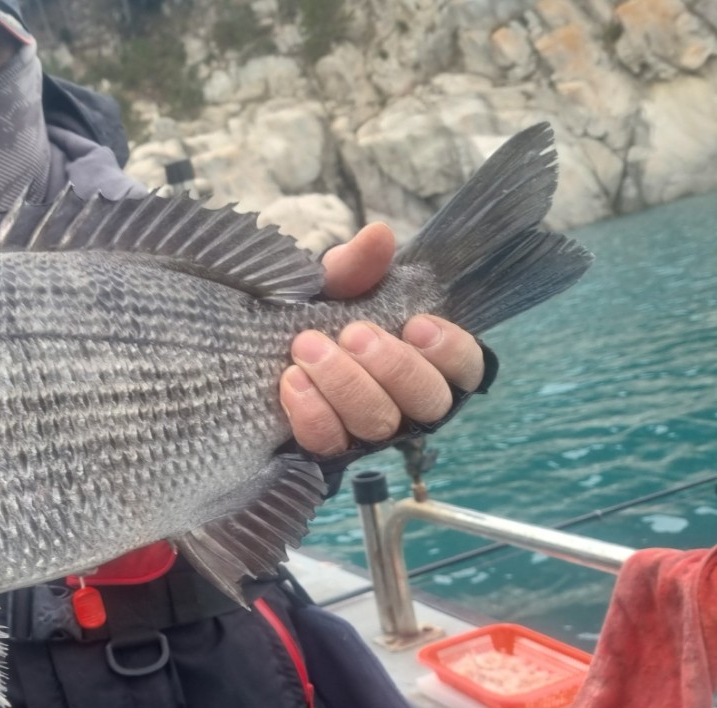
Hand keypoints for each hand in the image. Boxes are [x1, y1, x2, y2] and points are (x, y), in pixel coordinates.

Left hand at [281, 222, 485, 456]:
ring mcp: (372, 431)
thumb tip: (378, 236)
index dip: (450, 350)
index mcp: (428, 361)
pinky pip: (331, 443)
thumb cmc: (321, 317)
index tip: (417, 324)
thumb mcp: (337, 286)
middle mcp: (409, 403)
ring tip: (309, 350)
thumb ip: (358, 265)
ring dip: (346, 385)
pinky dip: (313, 414)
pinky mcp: (331, 448)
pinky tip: (293, 382)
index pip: (466, 368)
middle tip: (353, 333)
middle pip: (426, 401)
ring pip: (380, 425)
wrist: (263, 350)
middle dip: (391, 366)